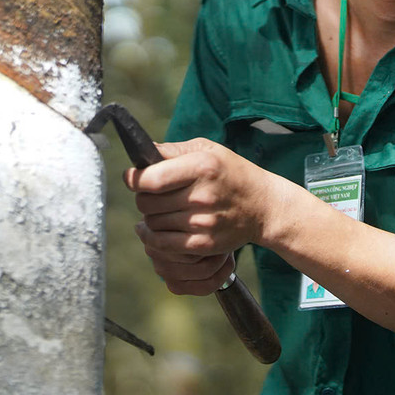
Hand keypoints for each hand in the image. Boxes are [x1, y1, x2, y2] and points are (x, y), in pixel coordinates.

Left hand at [124, 138, 283, 294]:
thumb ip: (172, 150)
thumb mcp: (207, 150)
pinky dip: (154, 238)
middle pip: (147, 203)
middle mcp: (202, 195)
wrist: (263, 206)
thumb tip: (141, 153)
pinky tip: (157, 230)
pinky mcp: (204, 243)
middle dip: (142, 197)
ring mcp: (203, 222)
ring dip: (149, 217)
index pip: (152, 179)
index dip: (133, 178)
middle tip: (151, 194)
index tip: (131, 177)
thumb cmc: (231, 172)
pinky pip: (163, 244)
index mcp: (202, 167)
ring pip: (152, 224)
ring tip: (159, 210)